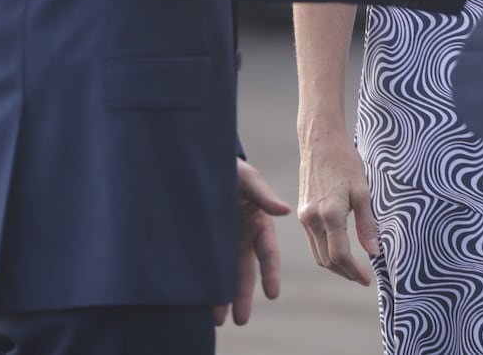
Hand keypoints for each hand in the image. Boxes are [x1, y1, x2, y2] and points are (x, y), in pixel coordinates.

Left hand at [215, 158, 291, 324]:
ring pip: (225, 274)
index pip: (268, 252)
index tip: (272, 294)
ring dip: (223, 297)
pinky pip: (206, 267)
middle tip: (241, 320)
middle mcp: (243, 237)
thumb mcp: (246, 178)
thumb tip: (285, 210)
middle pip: (245, 271)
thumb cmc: (229, 166)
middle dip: (243, 296)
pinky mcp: (206, 243)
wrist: (198, 162)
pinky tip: (199, 302)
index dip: (271, 273)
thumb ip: (262, 195)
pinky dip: (205, 284)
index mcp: (259, 222)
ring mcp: (224, 242)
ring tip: (217, 320)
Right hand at [297, 130, 379, 284]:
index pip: (340, 255)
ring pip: (317, 253)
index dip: (354, 271)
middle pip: (326, 260)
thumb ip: (367, 223)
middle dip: (345, 273)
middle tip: (363, 277)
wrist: (320, 141)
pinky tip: (340, 250)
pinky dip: (326, 251)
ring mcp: (304, 216)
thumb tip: (374, 251)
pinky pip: (313, 241)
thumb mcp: (363, 190)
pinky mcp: (301, 212)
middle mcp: (311, 218)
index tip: (368, 279)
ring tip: (353, 268)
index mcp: (329, 214)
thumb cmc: (345, 161)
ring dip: (334, 265)